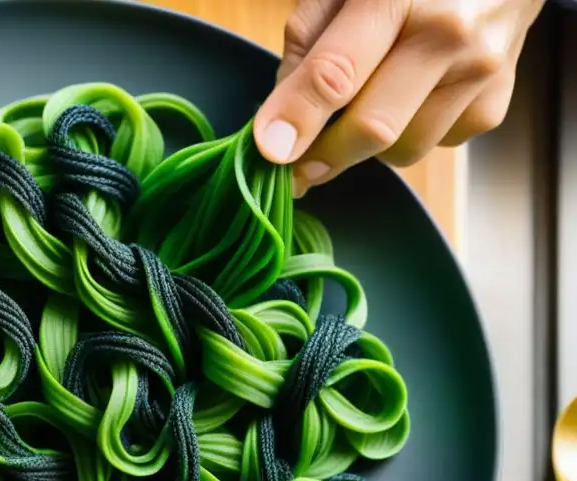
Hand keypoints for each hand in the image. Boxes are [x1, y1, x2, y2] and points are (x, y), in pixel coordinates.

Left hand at [253, 0, 544, 197]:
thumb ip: (306, 41)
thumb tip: (283, 119)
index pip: (337, 72)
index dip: (298, 117)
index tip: (271, 150)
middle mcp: (449, 33)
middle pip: (372, 128)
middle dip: (323, 155)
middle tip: (294, 163)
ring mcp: (479, 72)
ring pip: (401, 150)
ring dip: (367, 145)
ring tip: (366, 99)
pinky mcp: (493, 105)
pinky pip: (431, 147)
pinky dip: (407, 135)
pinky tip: (409, 96)